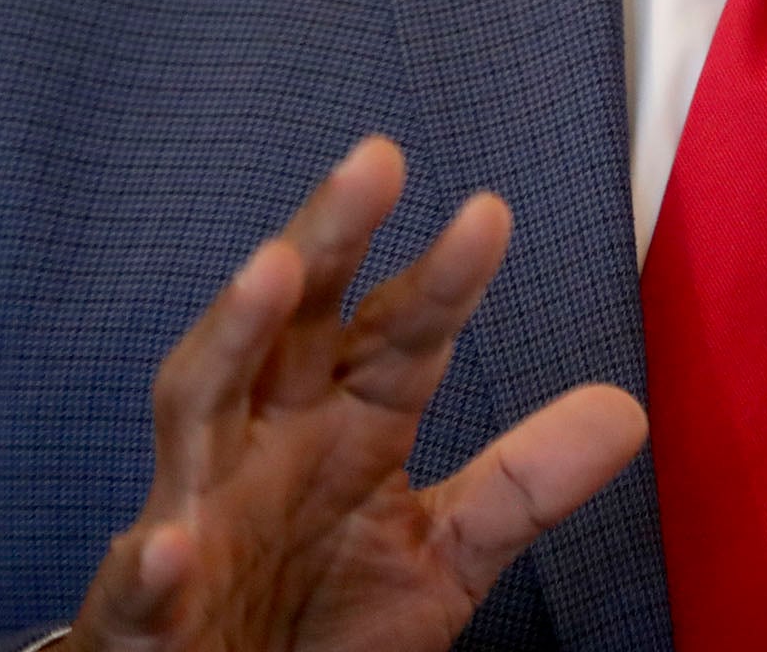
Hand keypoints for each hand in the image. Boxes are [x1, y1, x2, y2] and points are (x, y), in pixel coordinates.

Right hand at [67, 137, 645, 651]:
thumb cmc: (321, 625)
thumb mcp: (443, 555)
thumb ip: (522, 484)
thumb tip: (627, 411)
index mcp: (343, 427)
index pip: (398, 334)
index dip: (443, 279)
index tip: (490, 216)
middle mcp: (265, 447)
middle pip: (291, 324)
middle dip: (327, 240)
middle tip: (373, 162)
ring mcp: (197, 518)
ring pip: (199, 407)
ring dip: (231, 336)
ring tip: (270, 270)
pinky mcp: (144, 619)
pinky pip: (139, 588)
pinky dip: (148, 564)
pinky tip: (170, 544)